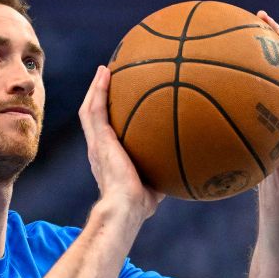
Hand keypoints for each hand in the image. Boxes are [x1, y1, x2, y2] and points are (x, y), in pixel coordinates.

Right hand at [79, 65, 163, 220]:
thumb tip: (188, 165)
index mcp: (109, 157)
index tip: (119, 103)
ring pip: (90, 109)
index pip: (105, 132)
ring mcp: (96, 143)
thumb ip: (166, 171)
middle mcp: (99, 148)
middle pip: (94, 116)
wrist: (126, 207)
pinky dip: (98, 90)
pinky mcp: (98, 139)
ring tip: (103, 70)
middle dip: (99, 96)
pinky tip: (105, 73)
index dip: (109, 117)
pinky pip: (95, 109)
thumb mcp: (157, 183)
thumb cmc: (141, 203)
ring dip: (95, 89)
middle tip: (108, 78)